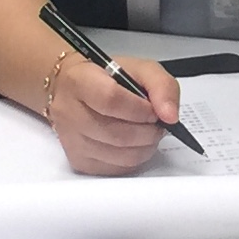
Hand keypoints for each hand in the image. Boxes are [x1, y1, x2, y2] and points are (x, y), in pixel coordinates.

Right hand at [49, 54, 180, 174]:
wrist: (74, 90)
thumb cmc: (107, 78)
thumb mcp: (139, 69)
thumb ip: (161, 85)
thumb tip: (170, 116)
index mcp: (80, 81)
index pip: (110, 100)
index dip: (140, 110)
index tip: (153, 111)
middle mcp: (69, 112)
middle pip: (117, 133)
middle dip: (148, 132)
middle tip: (156, 124)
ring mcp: (71, 139)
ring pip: (119, 155)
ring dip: (144, 147)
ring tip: (147, 133)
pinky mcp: (78, 160)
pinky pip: (115, 169)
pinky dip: (133, 159)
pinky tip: (133, 145)